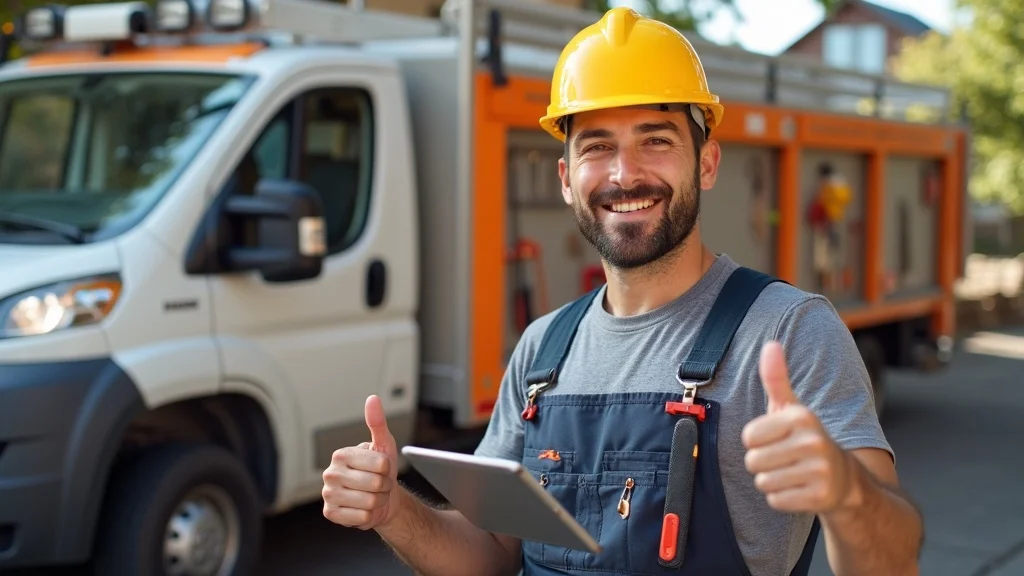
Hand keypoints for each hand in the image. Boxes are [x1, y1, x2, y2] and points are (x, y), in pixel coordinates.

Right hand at [322, 395, 399, 529]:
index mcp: (341, 454)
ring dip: (377, 501)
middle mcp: (330, 473)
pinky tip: (363, 508)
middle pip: (375, 484)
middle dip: (384, 486)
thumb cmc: (381, 470)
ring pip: (369, 501)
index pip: (380, 464)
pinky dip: (368, 515)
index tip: (381, 469)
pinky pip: (361, 517)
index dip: (388, 470)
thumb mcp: (383, 445)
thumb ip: (377, 422)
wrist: (379, 498)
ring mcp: (328, 494)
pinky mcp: (330, 513)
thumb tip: (372, 399)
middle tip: (378, 484)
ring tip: (372, 495)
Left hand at [741, 341, 855, 513]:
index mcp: (801, 416)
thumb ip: (776, 378)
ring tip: (792, 473)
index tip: (777, 440)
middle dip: (763, 464)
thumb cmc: (806, 439)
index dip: (757, 441)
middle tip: (785, 460)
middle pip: (753, 461)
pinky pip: (776, 500)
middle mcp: (813, 441)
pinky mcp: (820, 497)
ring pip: (763, 482)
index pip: (748, 436)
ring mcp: (819, 471)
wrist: (846, 479)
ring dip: (772, 481)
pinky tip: (800, 489)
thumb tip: (770, 344)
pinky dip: (783, 498)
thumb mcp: (791, 408)